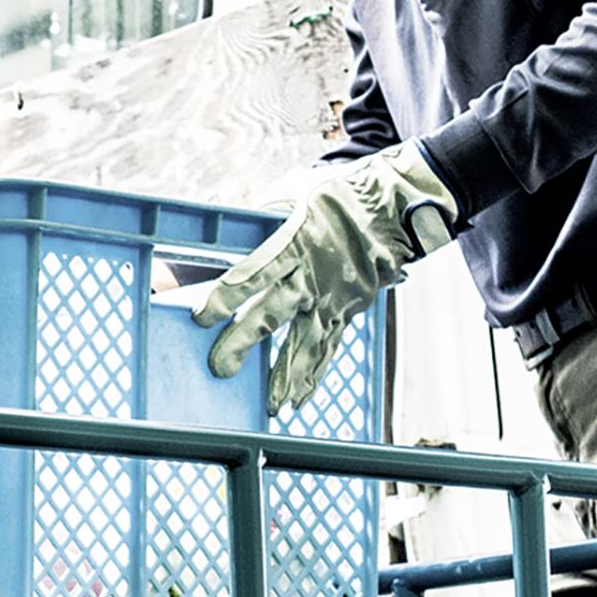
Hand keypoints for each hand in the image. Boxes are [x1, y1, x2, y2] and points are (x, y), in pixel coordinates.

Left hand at [197, 145, 458, 411]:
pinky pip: (329, 347)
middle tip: (220, 367)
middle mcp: (313, 275)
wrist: (394, 204)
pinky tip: (298, 400)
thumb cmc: (337, 196)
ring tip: (270, 404)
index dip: (226, 296)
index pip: (253, 273)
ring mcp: (333, 297)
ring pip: (304, 341)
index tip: (202, 316)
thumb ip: (261, 216)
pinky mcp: (349, 310)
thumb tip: (229, 226)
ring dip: (285, 375)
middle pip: (272, 314)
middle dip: (243, 342)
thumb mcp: (294, 193)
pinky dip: (313, 375)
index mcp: (296, 242)